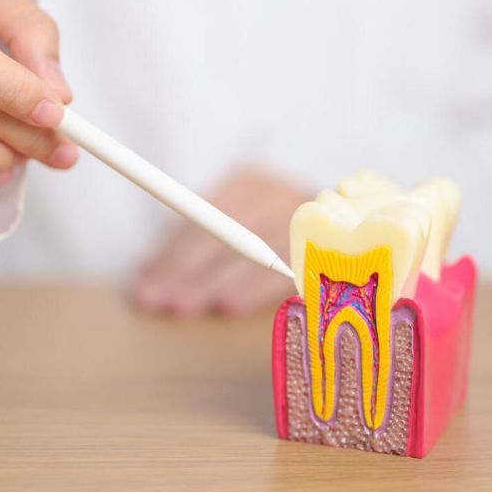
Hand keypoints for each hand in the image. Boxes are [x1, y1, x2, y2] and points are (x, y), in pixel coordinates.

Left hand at [132, 167, 309, 316]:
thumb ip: (199, 247)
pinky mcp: (324, 242)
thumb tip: (146, 279)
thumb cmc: (277, 238)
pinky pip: (283, 267)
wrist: (349, 227)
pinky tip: (230, 306)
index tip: (143, 285)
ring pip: (250, 249)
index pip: (203, 218)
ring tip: (184, 307)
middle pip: (223, 232)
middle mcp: (276, 194)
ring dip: (214, 282)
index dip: (170, 253)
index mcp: (249, 183)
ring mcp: (303, 216)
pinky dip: (254, 288)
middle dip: (186, 270)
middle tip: (158, 303)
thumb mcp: (239, 228)